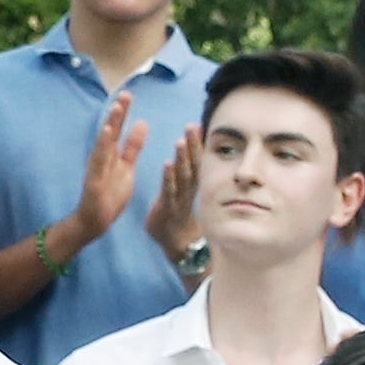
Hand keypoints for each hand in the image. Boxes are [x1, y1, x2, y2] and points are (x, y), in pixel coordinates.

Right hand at [70, 90, 149, 240]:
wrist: (95, 220)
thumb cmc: (110, 193)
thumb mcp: (127, 166)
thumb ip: (133, 146)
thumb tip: (142, 123)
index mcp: (112, 154)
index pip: (118, 129)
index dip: (123, 113)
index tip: (129, 95)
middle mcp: (103, 156)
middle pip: (111, 131)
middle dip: (118, 113)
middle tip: (126, 94)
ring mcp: (97, 166)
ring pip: (104, 142)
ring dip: (110, 124)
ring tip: (117, 107)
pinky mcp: (94, 178)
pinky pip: (99, 160)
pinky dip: (103, 145)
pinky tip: (107, 131)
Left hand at [140, 123, 201, 258]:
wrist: (176, 240)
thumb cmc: (177, 208)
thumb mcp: (183, 186)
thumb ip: (186, 166)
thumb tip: (188, 146)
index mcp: (191, 181)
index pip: (196, 159)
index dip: (197, 142)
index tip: (196, 123)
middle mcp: (188, 188)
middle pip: (192, 164)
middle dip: (192, 145)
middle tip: (191, 126)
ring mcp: (179, 198)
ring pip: (182, 176)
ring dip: (182, 159)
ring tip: (180, 142)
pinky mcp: (167, 207)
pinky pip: (169, 190)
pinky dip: (169, 177)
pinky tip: (167, 163)